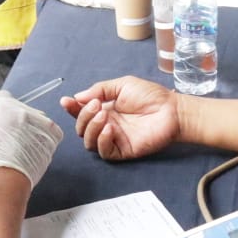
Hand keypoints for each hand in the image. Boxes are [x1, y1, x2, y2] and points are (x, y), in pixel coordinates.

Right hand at [0, 90, 62, 185]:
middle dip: (17, 122)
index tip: (0, 120)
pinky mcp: (52, 136)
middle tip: (11, 140)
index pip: (3, 98)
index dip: (0, 111)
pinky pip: (51, 134)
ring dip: (32, 131)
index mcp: (1, 105)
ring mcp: (39, 122)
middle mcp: (22, 109)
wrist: (1, 179)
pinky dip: (44, 142)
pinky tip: (33, 153)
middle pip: (21, 110)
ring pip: (37, 121)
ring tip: (22, 150)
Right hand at [60, 76, 179, 160]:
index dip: (72, 108)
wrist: (171, 109)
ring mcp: (114, 139)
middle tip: (96, 105)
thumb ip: (100, 90)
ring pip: (89, 142)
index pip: (82, 112)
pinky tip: (110, 129)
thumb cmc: (151, 96)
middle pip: (82, 128)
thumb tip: (78, 96)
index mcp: (105, 110)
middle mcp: (106, 125)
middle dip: (83, 116)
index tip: (66, 101)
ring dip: (91, 128)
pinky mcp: (123, 151)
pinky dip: (102, 140)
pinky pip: (104, 151)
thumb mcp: (122, 85)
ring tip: (104, 115)